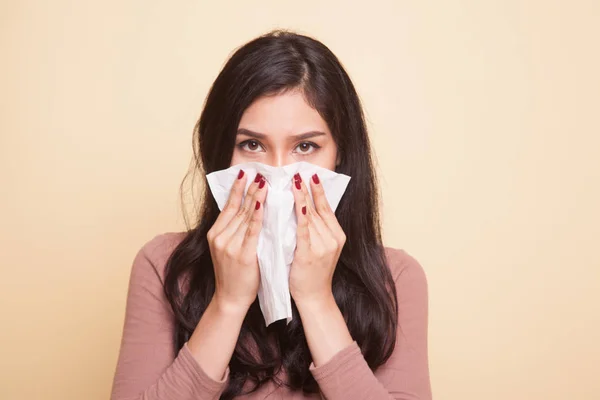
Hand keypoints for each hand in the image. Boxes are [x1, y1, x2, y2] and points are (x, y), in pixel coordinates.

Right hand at [206, 170, 267, 312]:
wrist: (230, 298)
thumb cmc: (234, 274)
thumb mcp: (228, 248)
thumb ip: (234, 231)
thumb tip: (248, 210)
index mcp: (216, 233)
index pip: (229, 206)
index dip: (238, 188)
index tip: (244, 173)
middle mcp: (220, 237)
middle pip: (238, 208)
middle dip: (250, 188)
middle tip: (259, 172)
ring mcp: (230, 245)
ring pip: (246, 216)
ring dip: (256, 197)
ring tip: (264, 182)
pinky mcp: (242, 255)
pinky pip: (252, 231)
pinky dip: (258, 216)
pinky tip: (263, 204)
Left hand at [289, 172, 345, 305]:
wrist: (314, 297)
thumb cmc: (312, 274)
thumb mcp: (320, 249)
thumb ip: (316, 231)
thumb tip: (305, 209)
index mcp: (337, 236)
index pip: (326, 207)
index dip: (318, 191)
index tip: (311, 175)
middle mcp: (333, 238)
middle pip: (318, 208)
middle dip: (307, 189)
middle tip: (299, 171)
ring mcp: (323, 245)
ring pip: (311, 215)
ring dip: (301, 196)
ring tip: (293, 180)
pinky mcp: (310, 252)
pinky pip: (304, 228)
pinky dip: (301, 213)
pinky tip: (298, 200)